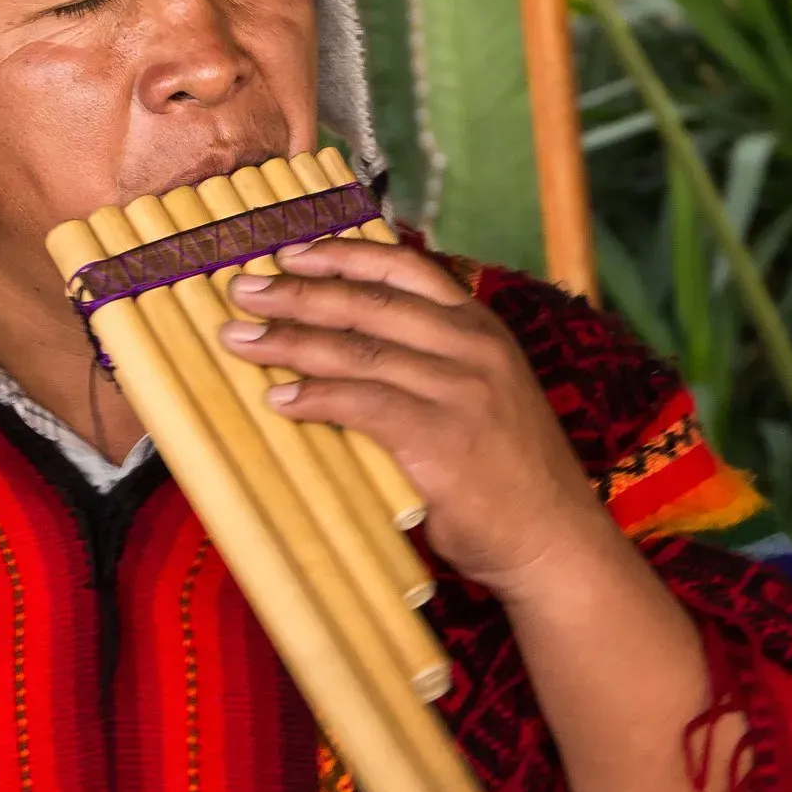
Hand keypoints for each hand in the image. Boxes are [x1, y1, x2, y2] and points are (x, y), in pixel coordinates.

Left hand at [222, 236, 612, 598]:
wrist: (552, 539)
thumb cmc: (505, 472)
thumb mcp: (478, 392)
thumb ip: (427, 361)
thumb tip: (339, 345)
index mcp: (479, 326)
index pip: (403, 267)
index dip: (341, 254)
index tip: (289, 253)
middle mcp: (472, 346)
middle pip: (368, 302)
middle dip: (297, 293)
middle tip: (241, 290)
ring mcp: (460, 389)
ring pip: (357, 349)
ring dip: (289, 341)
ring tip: (238, 338)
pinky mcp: (444, 437)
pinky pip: (364, 404)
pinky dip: (316, 398)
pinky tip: (279, 400)